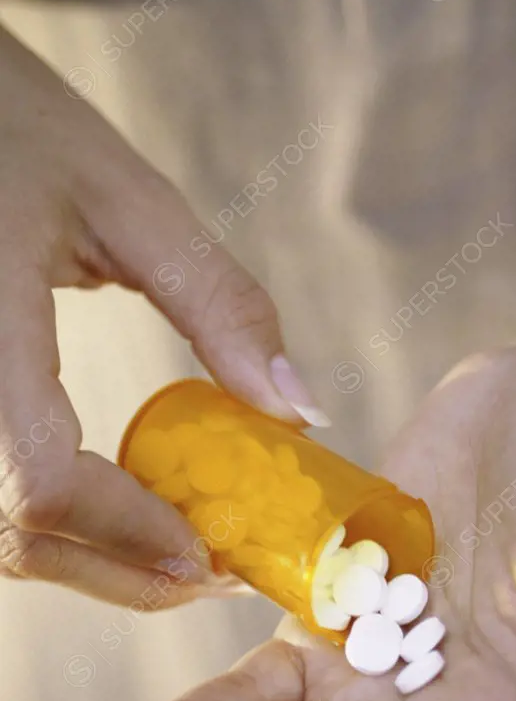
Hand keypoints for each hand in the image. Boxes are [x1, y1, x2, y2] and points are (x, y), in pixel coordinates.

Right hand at [0, 25, 323, 604]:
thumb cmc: (14, 127)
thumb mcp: (126, 201)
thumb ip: (218, 305)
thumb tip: (300, 409)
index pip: (40, 480)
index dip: (132, 536)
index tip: (214, 556)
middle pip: (17, 532)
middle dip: (124, 573)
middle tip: (212, 572)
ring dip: (91, 561)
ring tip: (177, 550)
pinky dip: (57, 528)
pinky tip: (117, 511)